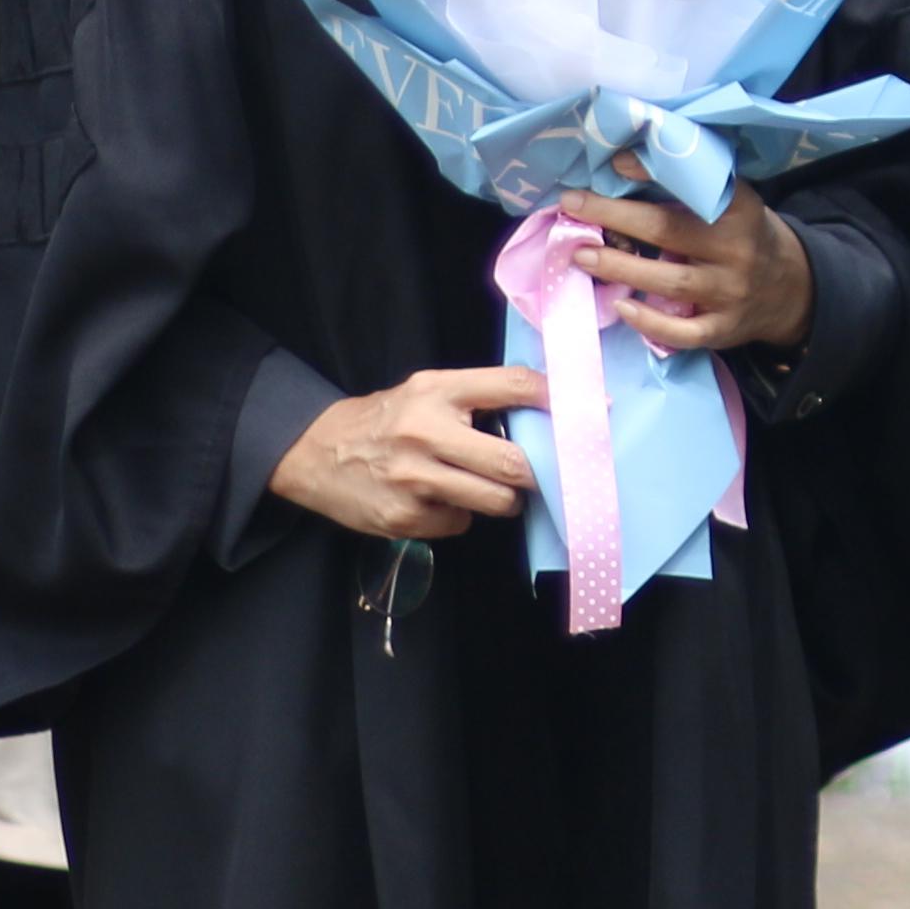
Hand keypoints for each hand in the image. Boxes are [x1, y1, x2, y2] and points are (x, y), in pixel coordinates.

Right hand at [271, 366, 547, 539]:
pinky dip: (460, 515)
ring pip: (496, 500)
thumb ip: (476, 397)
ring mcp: (414, 479)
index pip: (512, 386)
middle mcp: (427, 432)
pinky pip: (461, 522)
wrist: (316, 452)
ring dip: (504, 498)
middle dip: (539, 472)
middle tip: (546, 473)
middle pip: (513, 461)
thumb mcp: (426, 392)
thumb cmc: (387, 420)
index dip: (557, 398)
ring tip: (490, 487)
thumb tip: (545, 413)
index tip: (593, 410)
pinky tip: (439, 500)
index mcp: (438, 391)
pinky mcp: (404, 517)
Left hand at [564, 170, 813, 353]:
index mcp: (739, 211)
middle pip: (669, 231)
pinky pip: (684, 333)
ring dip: (621, 268)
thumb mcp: (732, 202)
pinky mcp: (722, 329)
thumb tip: (623, 164)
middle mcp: (736, 251)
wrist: (788, 289)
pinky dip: (651, 323)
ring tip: (581, 255)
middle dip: (616, 216)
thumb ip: (690, 186)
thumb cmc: (741, 235)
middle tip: (572, 206)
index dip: (655, 173)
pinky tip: (622, 307)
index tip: (615, 163)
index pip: (696, 187)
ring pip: (671, 282)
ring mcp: (729, 293)